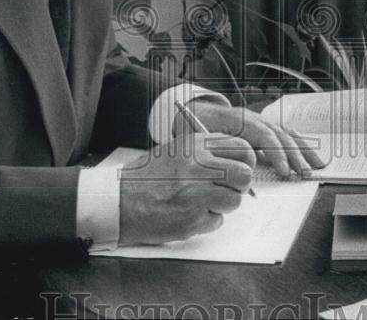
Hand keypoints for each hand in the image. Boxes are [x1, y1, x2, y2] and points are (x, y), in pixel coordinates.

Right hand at [118, 132, 254, 244]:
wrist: (120, 200)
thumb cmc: (149, 176)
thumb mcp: (179, 150)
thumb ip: (209, 153)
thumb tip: (241, 162)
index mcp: (196, 144)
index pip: (242, 148)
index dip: (246, 161)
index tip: (240, 169)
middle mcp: (198, 166)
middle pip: (245, 175)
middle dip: (239, 186)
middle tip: (224, 189)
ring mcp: (195, 193)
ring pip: (233, 201)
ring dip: (222, 205)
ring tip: (199, 201)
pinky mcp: (191, 219)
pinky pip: (217, 221)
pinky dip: (206, 221)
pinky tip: (187, 213)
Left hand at [188, 103, 328, 177]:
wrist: (195, 111)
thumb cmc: (194, 126)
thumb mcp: (198, 137)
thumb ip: (213, 152)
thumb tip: (233, 171)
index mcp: (239, 120)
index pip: (264, 135)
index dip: (276, 153)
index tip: (284, 171)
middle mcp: (254, 119)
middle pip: (280, 135)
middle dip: (295, 155)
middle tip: (304, 174)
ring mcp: (261, 122)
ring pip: (287, 134)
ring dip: (303, 150)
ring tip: (316, 166)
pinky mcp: (263, 128)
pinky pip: (285, 134)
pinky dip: (299, 144)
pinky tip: (310, 154)